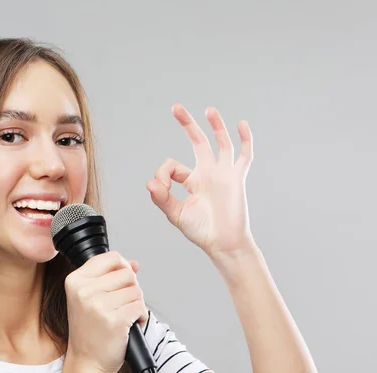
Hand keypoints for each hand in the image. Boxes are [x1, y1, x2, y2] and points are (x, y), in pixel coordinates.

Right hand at [64, 251, 147, 372]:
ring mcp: (98, 306)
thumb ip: (111, 276)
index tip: (120, 282)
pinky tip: (130, 325)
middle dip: (131, 288)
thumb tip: (133, 263)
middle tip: (121, 304)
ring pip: (136, 290)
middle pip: (127, 273)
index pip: (110, 257)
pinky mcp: (115, 320)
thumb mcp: (90, 298)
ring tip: (124, 316)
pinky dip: (141, 316)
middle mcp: (84, 291)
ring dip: (137, 304)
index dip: (122, 267)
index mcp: (75, 281)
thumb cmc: (89, 331)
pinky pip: (140, 307)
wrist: (87, 362)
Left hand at [146, 103, 255, 256]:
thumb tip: (150, 182)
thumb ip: (162, 198)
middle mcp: (207, 173)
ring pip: (221, 143)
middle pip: (197, 142)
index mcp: (191, 181)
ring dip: (215, 126)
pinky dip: (245, 140)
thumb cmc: (201, 231)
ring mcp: (223, 173)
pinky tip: (241, 125)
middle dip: (187, 124)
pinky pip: (244, 155)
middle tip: (176, 108)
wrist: (223, 243)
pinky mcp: (236, 178)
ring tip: (209, 110)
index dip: (163, 173)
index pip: (172, 165)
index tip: (162, 188)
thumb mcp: (176, 214)